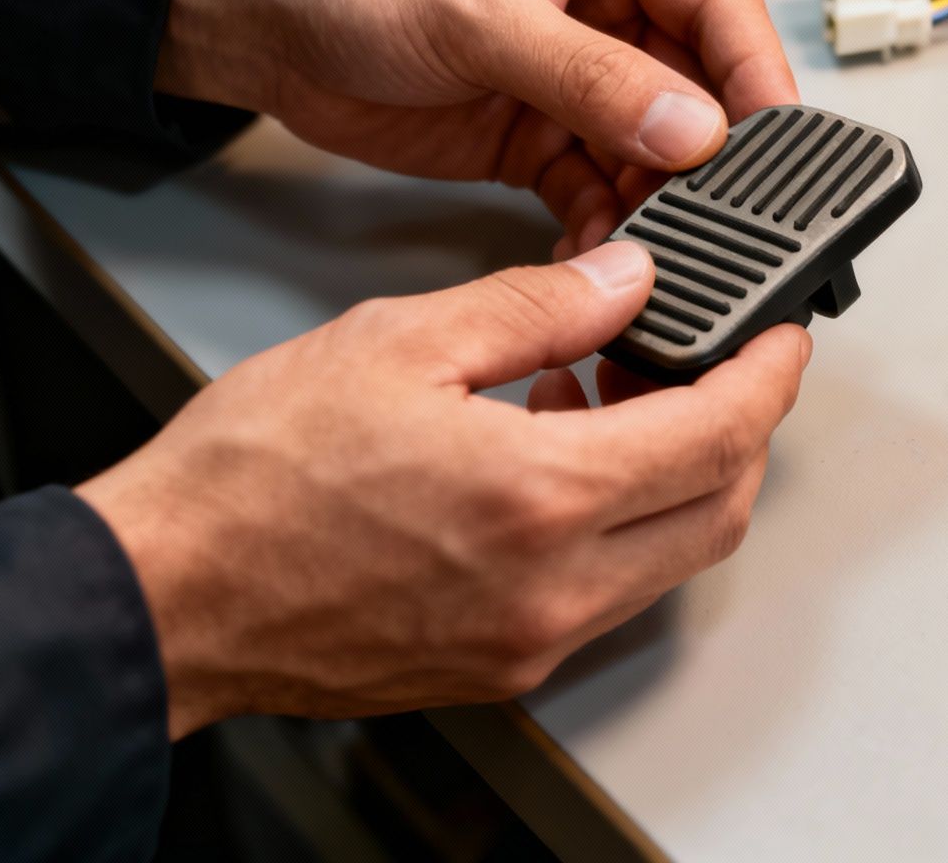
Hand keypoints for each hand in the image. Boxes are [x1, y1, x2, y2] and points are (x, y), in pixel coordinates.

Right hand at [76, 242, 810, 737]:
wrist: (165, 596)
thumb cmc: (251, 481)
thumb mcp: (400, 343)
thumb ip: (535, 306)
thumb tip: (626, 281)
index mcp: (543, 499)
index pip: (720, 434)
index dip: (769, 374)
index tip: (782, 333)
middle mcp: (555, 588)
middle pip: (720, 509)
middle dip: (740, 429)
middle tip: (713, 361)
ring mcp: (531, 639)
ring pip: (669, 557)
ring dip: (678, 478)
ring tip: (613, 396)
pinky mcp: (500, 664)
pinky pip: (606, 592)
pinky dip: (617, 525)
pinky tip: (557, 462)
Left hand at [156, 0, 799, 256]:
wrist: (263, 25)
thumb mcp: (481, 14)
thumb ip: (592, 76)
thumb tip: (693, 128)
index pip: (718, 4)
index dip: (758, 73)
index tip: (782, 143)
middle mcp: (608, 10)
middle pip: (699, 90)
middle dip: (713, 157)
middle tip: (727, 215)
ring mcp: (577, 81)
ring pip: (655, 153)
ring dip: (660, 204)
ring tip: (662, 249)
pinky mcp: (541, 140)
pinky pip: (600, 191)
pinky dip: (606, 231)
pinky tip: (604, 260)